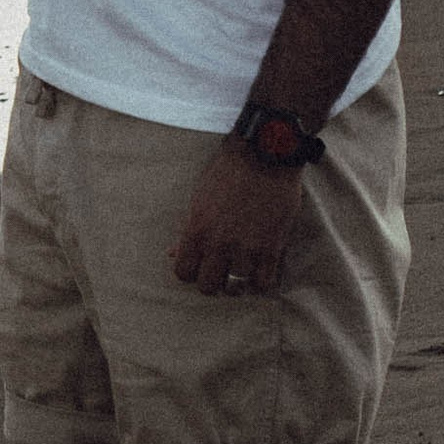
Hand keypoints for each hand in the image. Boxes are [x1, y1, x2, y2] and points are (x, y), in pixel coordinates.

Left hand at [170, 146, 302, 296]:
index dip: (191, 272)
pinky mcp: (271, 248)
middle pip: (208, 286)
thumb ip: (187, 228)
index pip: (183, 272)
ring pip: (236, 288)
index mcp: (196, 229)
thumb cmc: (228, 171)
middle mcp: (218, 243)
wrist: (264, 155)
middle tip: (221, 272)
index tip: (199, 266)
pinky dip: (261, 281)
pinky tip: (260, 270)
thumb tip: (171, 252)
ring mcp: (246, 248)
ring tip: (242, 273)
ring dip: (238, 284)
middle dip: (213, 282)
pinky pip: (264, 283)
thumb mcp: (199, 197)